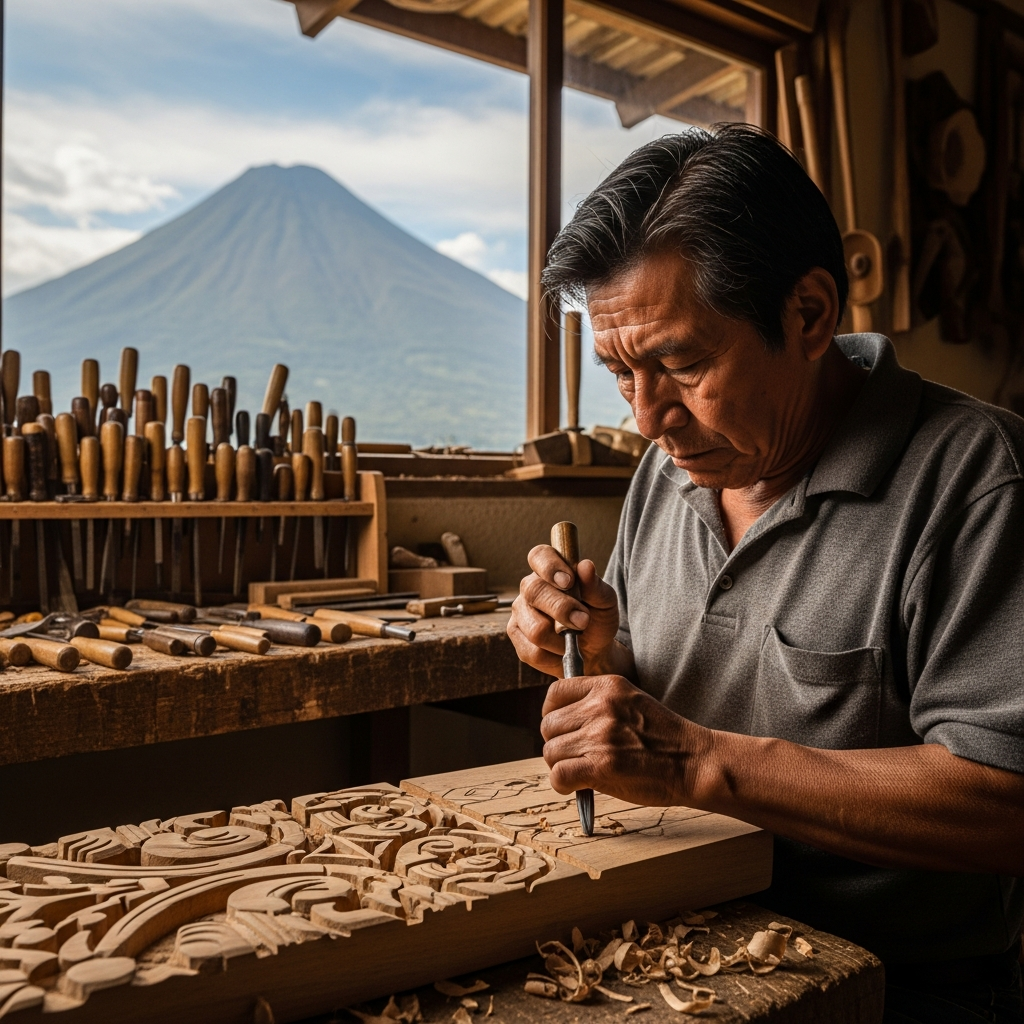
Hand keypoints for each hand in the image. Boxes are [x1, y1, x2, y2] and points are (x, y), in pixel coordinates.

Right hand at [506, 544, 622, 677]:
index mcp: (550, 570)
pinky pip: (533, 651)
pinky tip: (562, 649)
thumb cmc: (597, 620)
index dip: (550, 566)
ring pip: (535, 627)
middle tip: (583, 620)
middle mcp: (530, 588)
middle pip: (533, 591)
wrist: (593, 651)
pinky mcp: (517, 637)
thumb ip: (595, 586)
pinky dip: (554, 655)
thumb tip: (585, 566)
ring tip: (574, 638)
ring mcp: (521, 613)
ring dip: (561, 639)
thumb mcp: (605, 602)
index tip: (568, 581)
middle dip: (561, 609)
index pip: (539, 555)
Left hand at [540, 674, 710, 806]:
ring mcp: (600, 735)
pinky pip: (559, 775)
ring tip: (582, 771)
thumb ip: (597, 704)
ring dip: (562, 766)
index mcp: (608, 686)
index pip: (556, 693)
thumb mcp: (631, 702)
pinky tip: (578, 786)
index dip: (553, 713)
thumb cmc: (664, 738)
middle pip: (548, 725)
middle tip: (577, 756)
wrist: (694, 762)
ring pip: (551, 752)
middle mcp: (601, 706)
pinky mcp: (601, 765)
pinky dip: (563, 785)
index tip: (562, 728)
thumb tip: (559, 720)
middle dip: (558, 743)